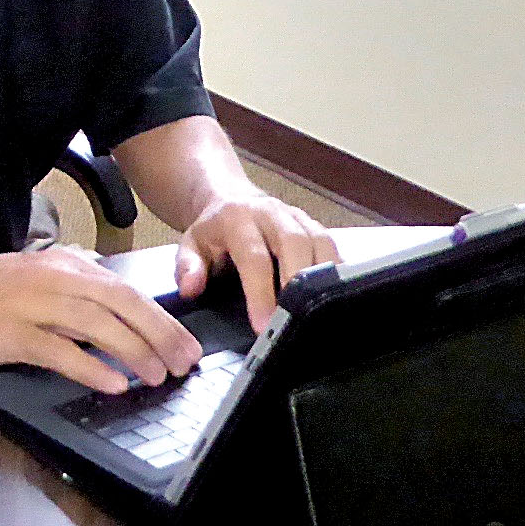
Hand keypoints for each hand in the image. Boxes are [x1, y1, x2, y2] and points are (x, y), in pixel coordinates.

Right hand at [0, 246, 202, 393]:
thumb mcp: (32, 276)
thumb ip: (71, 286)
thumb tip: (111, 305)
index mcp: (62, 264)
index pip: (125, 288)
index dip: (160, 316)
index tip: (185, 341)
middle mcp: (53, 278)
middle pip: (121, 303)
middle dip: (160, 334)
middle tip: (185, 363)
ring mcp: (32, 305)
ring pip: (98, 324)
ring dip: (135, 351)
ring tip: (158, 375)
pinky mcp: (12, 333)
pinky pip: (60, 350)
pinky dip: (91, 367)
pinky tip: (114, 383)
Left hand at [175, 192, 338, 329]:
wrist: (230, 199)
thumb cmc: (213, 231)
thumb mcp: (190, 245)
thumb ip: (187, 267)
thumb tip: (191, 288)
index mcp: (237, 219)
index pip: (253, 256)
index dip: (260, 292)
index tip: (263, 326)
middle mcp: (271, 213)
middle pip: (294, 244)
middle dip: (299, 284)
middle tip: (297, 322)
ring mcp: (297, 217)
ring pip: (320, 242)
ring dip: (323, 278)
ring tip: (319, 315)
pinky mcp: (315, 225)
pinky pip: (332, 246)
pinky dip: (337, 272)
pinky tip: (335, 299)